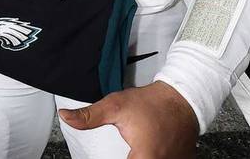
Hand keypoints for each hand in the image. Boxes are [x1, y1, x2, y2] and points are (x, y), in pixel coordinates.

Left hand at [58, 81, 197, 157]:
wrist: (183, 97)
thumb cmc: (153, 103)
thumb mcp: (116, 106)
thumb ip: (90, 116)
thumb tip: (67, 118)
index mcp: (145, 158)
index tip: (119, 153)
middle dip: (129, 158)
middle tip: (126, 150)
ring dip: (141, 157)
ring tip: (135, 150)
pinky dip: (154, 157)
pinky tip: (149, 150)